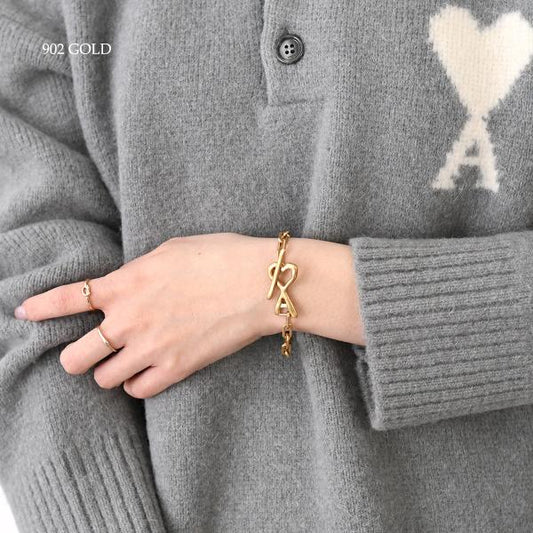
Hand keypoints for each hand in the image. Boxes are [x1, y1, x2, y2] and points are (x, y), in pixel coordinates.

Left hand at [15, 233, 280, 397]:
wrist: (258, 284)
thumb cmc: (219, 257)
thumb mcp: (170, 250)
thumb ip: (138, 272)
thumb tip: (126, 284)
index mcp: (125, 283)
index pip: (67, 298)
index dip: (40, 307)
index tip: (23, 312)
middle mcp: (129, 320)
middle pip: (74, 357)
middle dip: (75, 356)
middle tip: (88, 351)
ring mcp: (150, 348)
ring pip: (103, 379)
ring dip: (110, 371)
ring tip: (126, 360)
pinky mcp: (176, 368)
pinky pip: (138, 391)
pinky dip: (138, 383)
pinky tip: (149, 370)